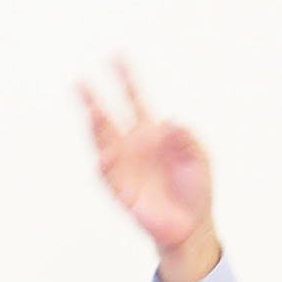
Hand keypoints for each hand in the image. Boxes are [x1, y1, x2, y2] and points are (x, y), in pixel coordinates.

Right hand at [79, 61, 220, 281]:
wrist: (191, 225)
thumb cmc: (196, 189)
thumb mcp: (200, 158)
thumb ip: (189, 139)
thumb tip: (170, 122)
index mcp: (153, 132)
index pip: (136, 99)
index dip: (128, 78)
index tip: (117, 56)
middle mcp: (133, 145)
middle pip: (109, 117)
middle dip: (95, 99)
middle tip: (81, 80)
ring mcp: (124, 166)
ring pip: (103, 142)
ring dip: (97, 127)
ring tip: (92, 110)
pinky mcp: (121, 190)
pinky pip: (109, 175)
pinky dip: (106, 166)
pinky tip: (104, 156)